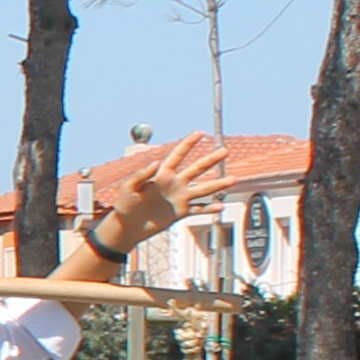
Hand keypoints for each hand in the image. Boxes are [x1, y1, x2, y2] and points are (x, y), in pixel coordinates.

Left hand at [104, 133, 223, 241]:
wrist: (128, 226)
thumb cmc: (125, 205)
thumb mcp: (128, 187)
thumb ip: (141, 174)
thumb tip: (155, 162)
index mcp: (161, 175)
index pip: (177, 156)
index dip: (187, 144)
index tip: (199, 133)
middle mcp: (174, 184)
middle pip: (196, 169)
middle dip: (210, 160)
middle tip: (225, 151)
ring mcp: (179, 198)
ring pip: (203, 189)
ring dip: (218, 184)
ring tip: (233, 179)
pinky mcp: (180, 212)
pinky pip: (198, 209)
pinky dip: (209, 209)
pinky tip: (220, 207)